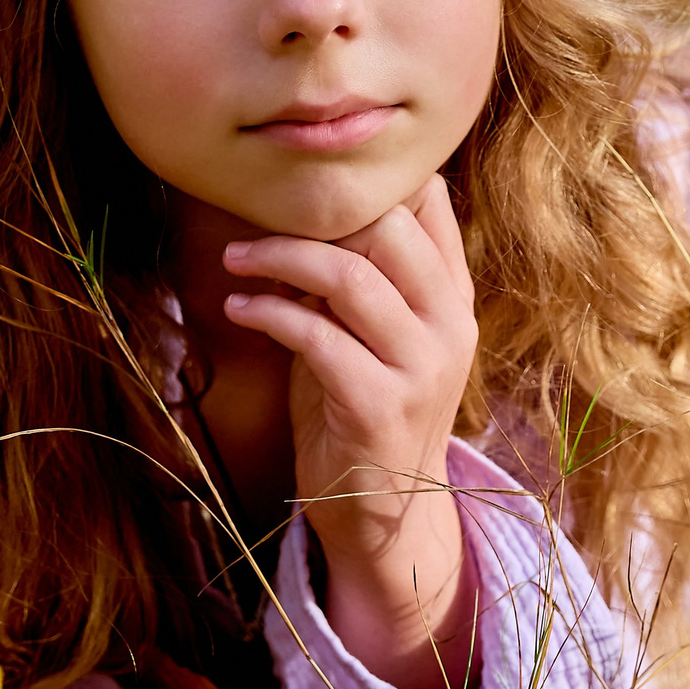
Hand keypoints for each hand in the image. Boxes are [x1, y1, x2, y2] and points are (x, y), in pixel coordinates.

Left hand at [221, 174, 478, 688]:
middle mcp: (448, 325)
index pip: (430, 204)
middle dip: (315, 212)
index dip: (370, 178)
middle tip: (259, 215)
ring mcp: (420, 366)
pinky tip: (240, 308)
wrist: (384, 513)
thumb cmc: (362, 407)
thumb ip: (361, 273)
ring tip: (237, 258)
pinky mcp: (378, 405)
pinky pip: (318, 336)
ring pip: (351, 276)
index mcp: (452, 297)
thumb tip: (308, 204)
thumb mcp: (373, 332)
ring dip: (280, 259)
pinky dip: (269, 313)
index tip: (307, 175)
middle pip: (390, 227)